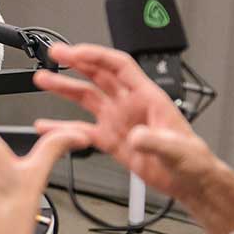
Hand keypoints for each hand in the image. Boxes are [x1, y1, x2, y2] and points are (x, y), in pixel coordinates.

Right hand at [32, 43, 216, 202]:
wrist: (189, 181)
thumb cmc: (191, 160)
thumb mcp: (177, 149)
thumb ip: (155, 141)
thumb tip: (136, 135)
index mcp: (147, 97)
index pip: (119, 67)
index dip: (96, 56)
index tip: (75, 53)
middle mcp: (129, 105)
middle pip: (98, 75)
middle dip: (75, 63)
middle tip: (54, 55)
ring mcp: (118, 121)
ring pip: (86, 98)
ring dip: (64, 88)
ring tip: (42, 79)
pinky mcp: (111, 140)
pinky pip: (82, 130)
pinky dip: (63, 128)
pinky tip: (46, 126)